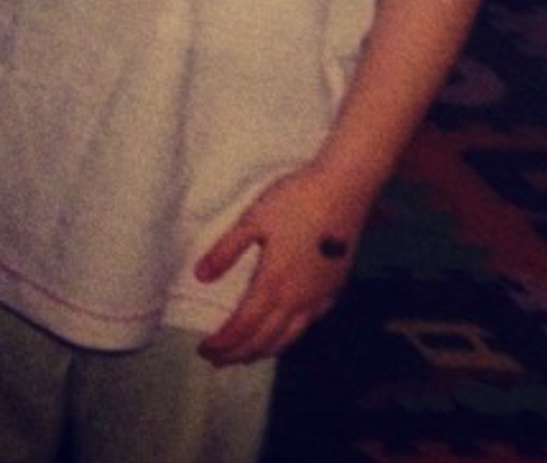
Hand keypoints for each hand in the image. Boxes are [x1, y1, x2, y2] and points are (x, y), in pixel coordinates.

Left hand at [194, 167, 364, 365]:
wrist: (346, 187)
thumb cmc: (297, 199)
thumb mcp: (255, 218)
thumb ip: (226, 249)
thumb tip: (200, 276)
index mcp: (272, 284)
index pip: (242, 329)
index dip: (221, 344)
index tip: (203, 349)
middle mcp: (296, 299)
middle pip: (263, 341)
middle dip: (237, 354)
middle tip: (217, 360)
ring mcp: (318, 296)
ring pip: (287, 338)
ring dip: (263, 352)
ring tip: (246, 355)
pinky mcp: (335, 287)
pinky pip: (308, 324)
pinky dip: (289, 336)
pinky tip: (286, 330)